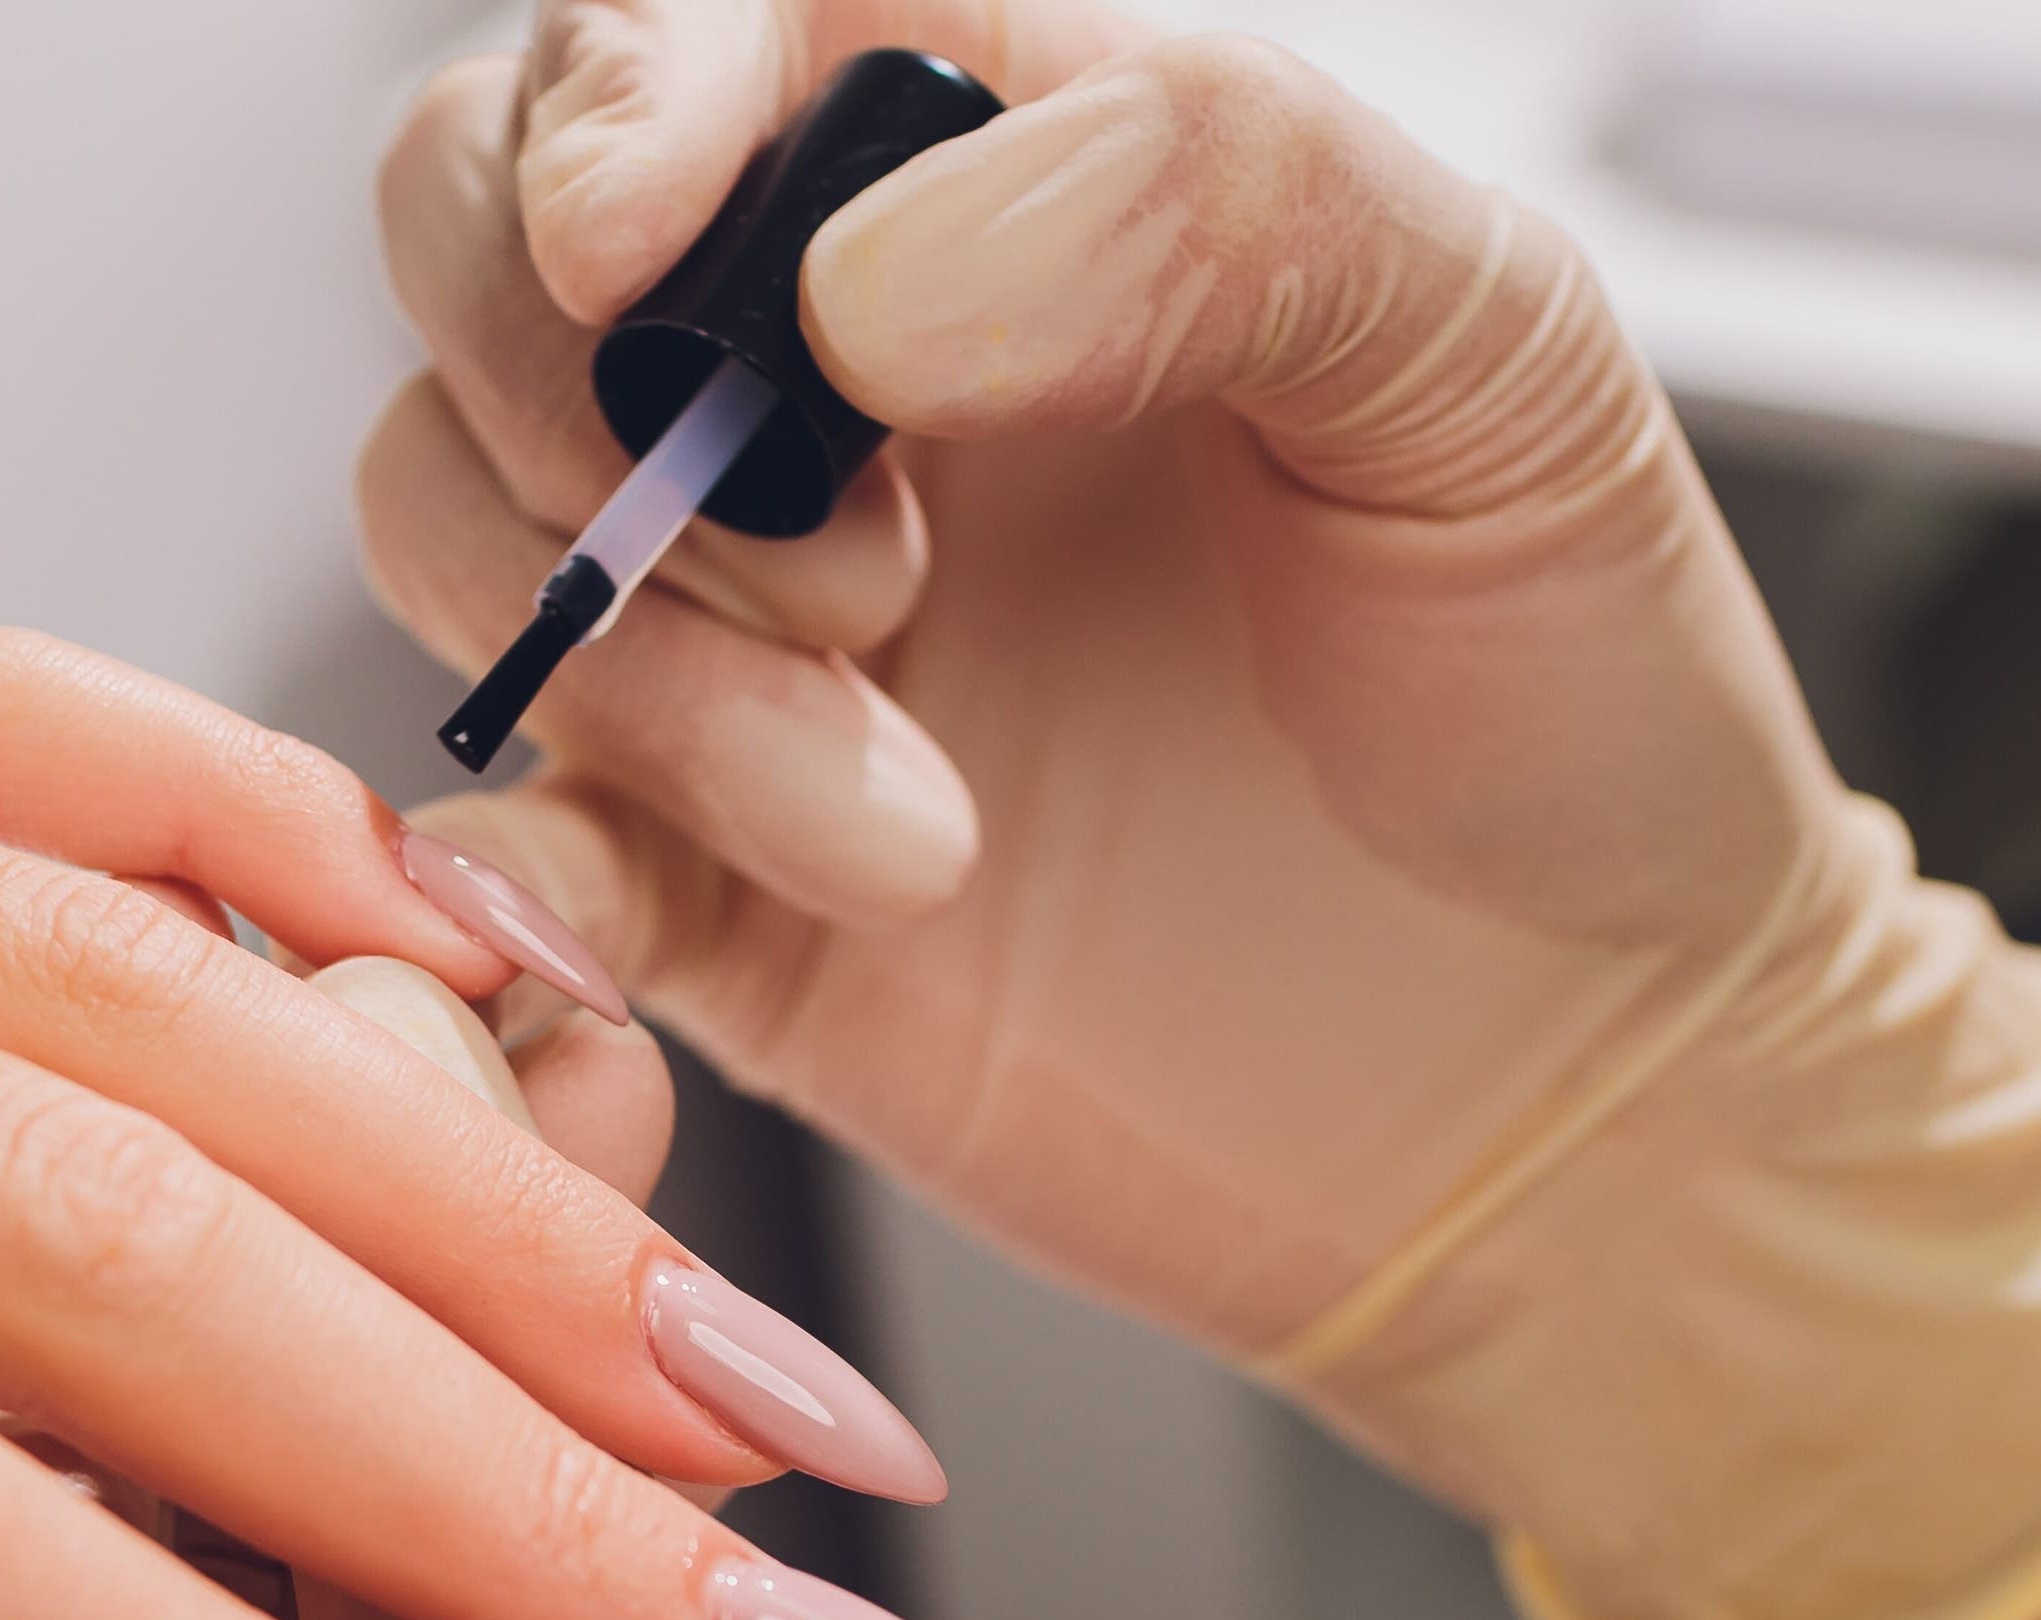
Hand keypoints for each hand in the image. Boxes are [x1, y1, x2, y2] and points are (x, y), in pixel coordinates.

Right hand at [367, 6, 2040, 1619]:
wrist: (1584, 1093)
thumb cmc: (1572, 702)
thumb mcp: (1495, 365)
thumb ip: (1210, 200)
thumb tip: (864, 269)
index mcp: (1012, 186)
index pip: (698, 26)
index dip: (618, 98)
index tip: (640, 245)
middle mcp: (833, 390)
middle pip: (478, 236)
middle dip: (568, 382)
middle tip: (851, 565)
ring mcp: (744, 639)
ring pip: (456, 530)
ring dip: (644, 673)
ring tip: (911, 819)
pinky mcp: (696, 889)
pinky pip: (485, 834)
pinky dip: (518, 871)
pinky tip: (705, 923)